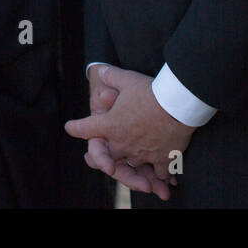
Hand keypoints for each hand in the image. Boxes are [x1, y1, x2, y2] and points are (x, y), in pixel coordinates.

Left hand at [66, 65, 194, 196]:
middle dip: (106, 159)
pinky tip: (165, 178)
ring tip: (143, 178)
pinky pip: (160, 172)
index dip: (76, 127)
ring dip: (138, 170)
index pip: (86, 128)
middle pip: (110, 155)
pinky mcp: (163, 159)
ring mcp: (142, 153)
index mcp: (111, 126)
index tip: (70, 128)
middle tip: (107, 165)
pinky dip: (162, 175)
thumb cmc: (151, 91)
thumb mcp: (127, 79)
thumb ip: (110, 75)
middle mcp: (123, 144)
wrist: (177, 104)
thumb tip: (100, 69)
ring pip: (136, 165)